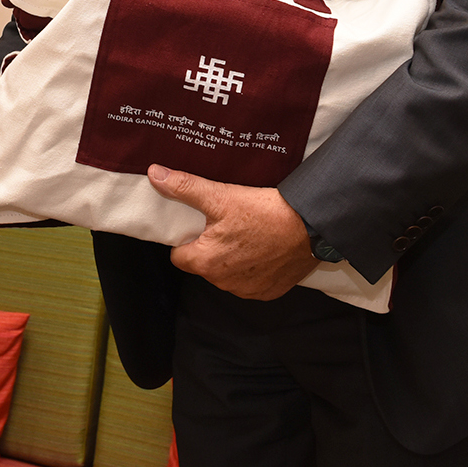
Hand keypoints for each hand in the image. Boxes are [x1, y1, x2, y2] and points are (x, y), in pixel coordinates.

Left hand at [150, 165, 317, 299]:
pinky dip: (253, 268)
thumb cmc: (265, 213)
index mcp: (206, 263)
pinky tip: (262, 248)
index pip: (178, 257)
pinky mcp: (269, 291)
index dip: (185, 240)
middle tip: (224, 225)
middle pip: (203, 265)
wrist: (312, 226)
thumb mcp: (220, 195)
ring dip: (231, 259)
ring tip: (245, 234)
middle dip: (209, 248)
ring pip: (226, 274)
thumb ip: (184, 187)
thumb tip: (155, 174)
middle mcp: (224, 283)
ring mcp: (248, 290)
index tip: (198, 225)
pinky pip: (251, 282)